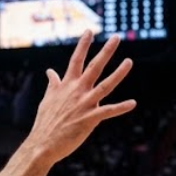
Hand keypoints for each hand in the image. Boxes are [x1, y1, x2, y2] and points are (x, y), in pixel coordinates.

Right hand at [25, 31, 135, 164]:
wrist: (43, 144)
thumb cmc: (45, 122)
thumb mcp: (47, 99)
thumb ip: (53, 84)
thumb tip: (50, 71)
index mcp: (66, 85)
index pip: (76, 60)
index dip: (83, 45)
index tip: (89, 31)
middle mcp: (77, 91)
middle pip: (94, 67)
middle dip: (106, 51)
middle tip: (116, 37)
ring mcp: (84, 104)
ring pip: (105, 86)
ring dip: (118, 74)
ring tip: (129, 62)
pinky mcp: (89, 119)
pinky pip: (108, 111)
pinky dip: (121, 107)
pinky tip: (132, 103)